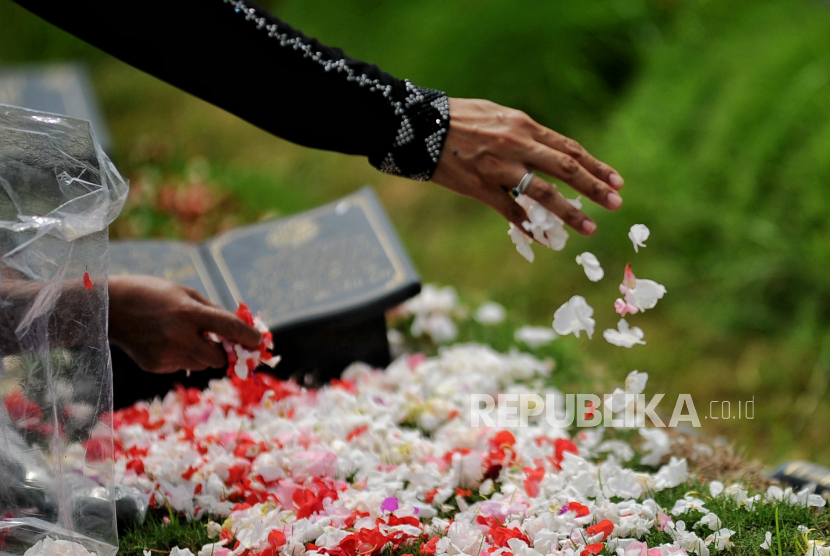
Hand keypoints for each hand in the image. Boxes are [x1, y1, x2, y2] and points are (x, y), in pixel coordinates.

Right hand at [108, 275, 261, 373]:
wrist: (109, 308)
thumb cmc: (153, 294)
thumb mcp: (186, 294)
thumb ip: (213, 312)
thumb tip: (240, 331)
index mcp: (188, 313)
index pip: (229, 328)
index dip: (249, 336)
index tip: (258, 342)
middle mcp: (179, 336)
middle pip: (219, 358)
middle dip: (224, 352)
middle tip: (220, 342)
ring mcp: (166, 354)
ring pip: (202, 365)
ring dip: (203, 354)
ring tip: (183, 335)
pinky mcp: (155, 366)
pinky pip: (182, 366)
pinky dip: (182, 356)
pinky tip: (165, 341)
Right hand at [431, 98, 623, 235]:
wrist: (420, 126)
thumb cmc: (459, 118)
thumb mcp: (498, 116)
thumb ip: (523, 133)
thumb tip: (545, 151)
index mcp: (524, 126)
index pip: (569, 149)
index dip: (595, 166)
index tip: (616, 181)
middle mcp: (517, 145)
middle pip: (565, 168)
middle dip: (594, 188)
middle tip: (617, 204)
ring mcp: (499, 168)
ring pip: (543, 193)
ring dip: (569, 213)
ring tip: (590, 228)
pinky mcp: (480, 187)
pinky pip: (510, 211)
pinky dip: (529, 226)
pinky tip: (544, 240)